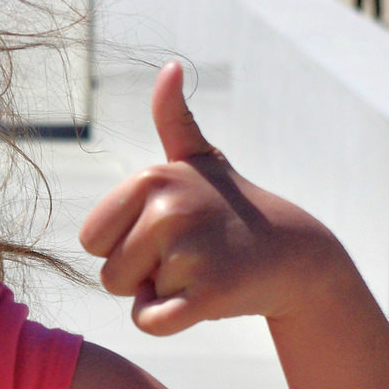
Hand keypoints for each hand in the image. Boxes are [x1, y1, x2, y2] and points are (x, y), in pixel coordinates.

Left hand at [79, 61, 342, 335]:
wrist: (296, 254)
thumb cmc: (234, 208)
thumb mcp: (201, 159)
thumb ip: (173, 118)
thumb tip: (169, 66)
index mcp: (150, 177)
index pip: (92, 239)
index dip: (124, 247)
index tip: (168, 232)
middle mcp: (167, 208)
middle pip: (110, 274)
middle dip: (142, 276)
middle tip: (190, 255)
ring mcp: (189, 250)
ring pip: (136, 299)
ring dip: (164, 296)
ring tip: (204, 269)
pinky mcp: (209, 292)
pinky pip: (152, 323)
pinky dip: (171, 320)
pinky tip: (205, 299)